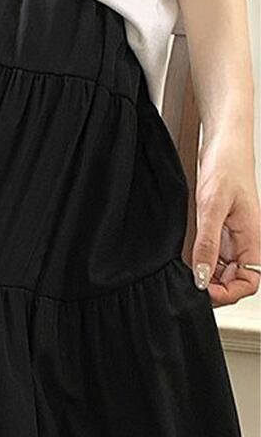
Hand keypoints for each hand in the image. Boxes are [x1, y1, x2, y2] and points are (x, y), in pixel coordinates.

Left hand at [187, 127, 260, 306]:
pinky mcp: (219, 232)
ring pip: (222, 273)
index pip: (249, 282)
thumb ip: (207, 244)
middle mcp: (244, 243)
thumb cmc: (227, 166)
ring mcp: (231, 239)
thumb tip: (201, 277)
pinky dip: (199, 265)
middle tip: (187, 286)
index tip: (203, 291)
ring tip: (183, 275)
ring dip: (205, 279)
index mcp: (253, 239)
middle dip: (214, 290)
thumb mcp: (212, 207)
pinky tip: (184, 262)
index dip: (228, 293)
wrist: (224, 143)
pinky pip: (212, 258)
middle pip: (234, 282)